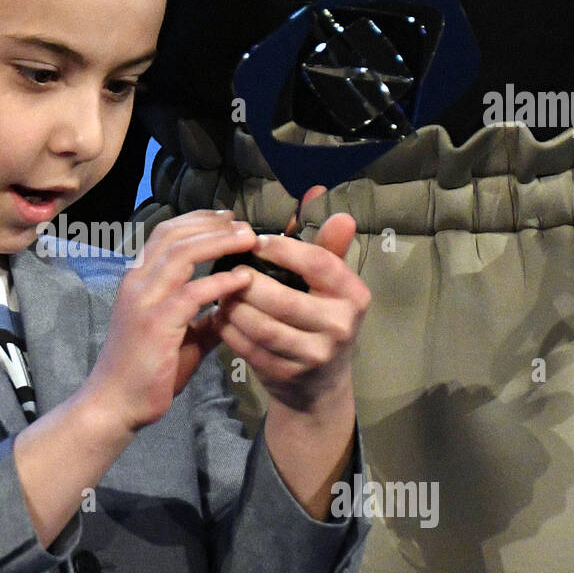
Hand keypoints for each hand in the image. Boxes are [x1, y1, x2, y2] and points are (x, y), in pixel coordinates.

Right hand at [82, 210, 258, 432]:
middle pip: (174, 235)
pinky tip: (244, 279)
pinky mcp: (156, 323)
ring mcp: (144, 301)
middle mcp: (137, 283)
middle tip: (245, 224)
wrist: (116, 404)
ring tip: (249, 240)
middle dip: (212, 224)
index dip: (198, 220)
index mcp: (137, 280)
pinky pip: (192, 293)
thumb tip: (231, 308)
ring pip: (182, 254)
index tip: (228, 219)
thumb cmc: (145, 372)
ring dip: (219, 242)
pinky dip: (221, 282)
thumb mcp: (179, 337)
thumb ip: (203, 319)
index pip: (165, 234)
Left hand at [211, 187, 370, 412]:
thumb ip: (322, 240)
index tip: (254, 242)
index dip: (281, 249)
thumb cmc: (320, 316)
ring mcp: (314, 356)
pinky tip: (221, 316)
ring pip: (262, 326)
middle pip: (284, 299)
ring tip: (220, 291)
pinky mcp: (287, 375)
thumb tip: (316, 188)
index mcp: (353, 295)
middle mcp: (340, 326)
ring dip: (234, 307)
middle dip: (248, 283)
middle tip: (229, 269)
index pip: (317, 263)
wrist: (318, 384)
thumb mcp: (329, 282)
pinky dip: (229, 330)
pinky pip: (249, 349)